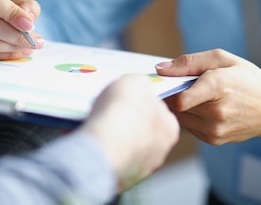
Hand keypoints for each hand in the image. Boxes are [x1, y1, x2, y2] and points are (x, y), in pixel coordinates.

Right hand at [0, 0, 45, 59]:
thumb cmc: (0, 9)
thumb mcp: (15, 1)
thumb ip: (26, 6)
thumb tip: (29, 18)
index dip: (12, 14)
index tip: (30, 25)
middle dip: (16, 36)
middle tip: (35, 42)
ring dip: (11, 48)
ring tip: (29, 48)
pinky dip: (3, 56)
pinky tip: (18, 53)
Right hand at [80, 74, 179, 190]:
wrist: (101, 146)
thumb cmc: (122, 112)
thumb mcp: (135, 81)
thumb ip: (141, 84)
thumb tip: (139, 88)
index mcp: (169, 129)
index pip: (158, 111)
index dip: (140, 102)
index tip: (125, 98)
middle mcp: (159, 152)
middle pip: (141, 130)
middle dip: (126, 121)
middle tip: (110, 111)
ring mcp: (139, 169)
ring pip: (124, 147)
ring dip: (112, 137)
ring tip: (97, 125)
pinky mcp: (119, 179)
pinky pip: (109, 160)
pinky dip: (101, 150)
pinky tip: (91, 140)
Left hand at [156, 49, 260, 161]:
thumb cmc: (248, 78)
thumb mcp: (222, 59)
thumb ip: (189, 62)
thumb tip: (160, 69)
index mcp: (219, 86)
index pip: (180, 99)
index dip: (166, 89)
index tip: (162, 81)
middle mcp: (216, 112)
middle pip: (176, 105)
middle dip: (173, 93)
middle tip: (182, 83)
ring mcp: (215, 129)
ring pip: (179, 117)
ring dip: (180, 106)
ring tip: (196, 94)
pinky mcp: (213, 140)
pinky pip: (189, 126)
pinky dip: (190, 116)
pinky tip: (204, 107)